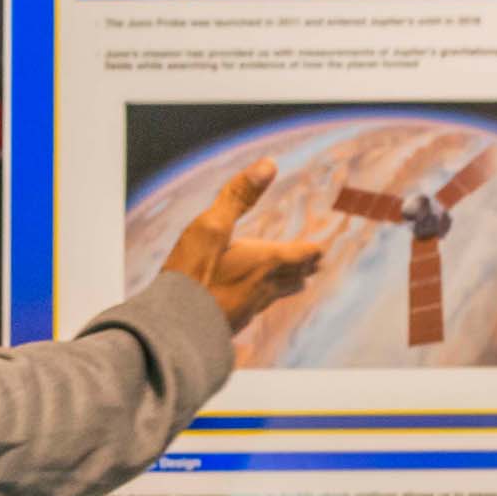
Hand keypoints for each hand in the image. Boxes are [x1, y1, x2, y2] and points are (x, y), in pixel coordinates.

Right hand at [161, 158, 321, 331]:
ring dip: (290, 285)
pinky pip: (256, 310)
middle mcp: (262, 287)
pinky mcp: (230, 325)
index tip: (322, 248)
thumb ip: (238, 196)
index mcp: (263, 262)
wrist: (174, 330)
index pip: (299, 255)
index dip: (312, 250)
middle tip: (317, 263)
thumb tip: (268, 165)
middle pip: (293, 277)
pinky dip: (264, 300)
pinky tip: (255, 304)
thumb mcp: (211, 227)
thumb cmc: (191, 275)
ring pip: (276, 296)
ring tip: (298, 282)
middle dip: (305, 267)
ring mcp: (247, 310)